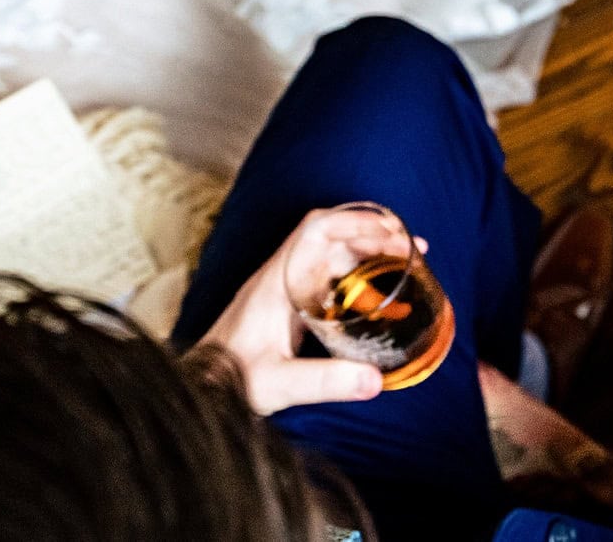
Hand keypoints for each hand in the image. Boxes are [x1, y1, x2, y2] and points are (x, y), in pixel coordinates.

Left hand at [195, 208, 396, 415]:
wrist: (200, 390)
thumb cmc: (229, 380)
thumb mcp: (280, 383)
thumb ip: (325, 381)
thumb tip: (375, 379)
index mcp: (277, 281)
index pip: (316, 231)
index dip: (357, 222)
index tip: (392, 232)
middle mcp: (281, 277)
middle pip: (330, 236)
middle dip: (372, 234)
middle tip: (412, 248)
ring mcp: (283, 290)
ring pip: (329, 255)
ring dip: (366, 252)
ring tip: (404, 262)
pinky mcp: (287, 307)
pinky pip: (326, 277)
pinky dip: (355, 275)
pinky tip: (375, 294)